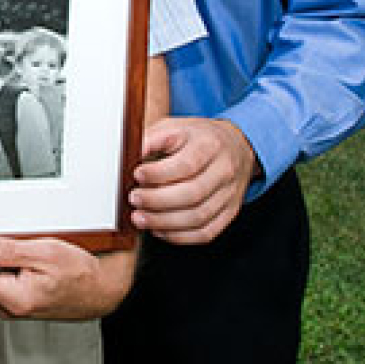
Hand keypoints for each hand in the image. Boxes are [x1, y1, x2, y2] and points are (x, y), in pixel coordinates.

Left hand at [0, 235, 133, 319]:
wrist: (102, 289)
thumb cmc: (81, 272)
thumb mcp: (45, 252)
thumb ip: (6, 249)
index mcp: (12, 295)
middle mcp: (7, 303)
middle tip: (10, 240)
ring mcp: (11, 303)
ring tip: (29, 251)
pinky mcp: (15, 298)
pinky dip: (6, 263)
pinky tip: (27, 258)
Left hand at [129, 117, 256, 243]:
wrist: (235, 146)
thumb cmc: (197, 138)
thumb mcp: (175, 127)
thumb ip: (152, 139)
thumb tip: (130, 153)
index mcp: (210, 145)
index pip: (186, 164)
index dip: (159, 173)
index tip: (136, 175)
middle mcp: (224, 171)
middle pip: (193, 194)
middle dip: (157, 201)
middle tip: (134, 199)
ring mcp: (229, 195)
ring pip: (198, 217)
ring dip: (164, 223)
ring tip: (140, 218)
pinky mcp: (228, 214)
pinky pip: (205, 233)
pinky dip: (179, 236)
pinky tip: (159, 230)